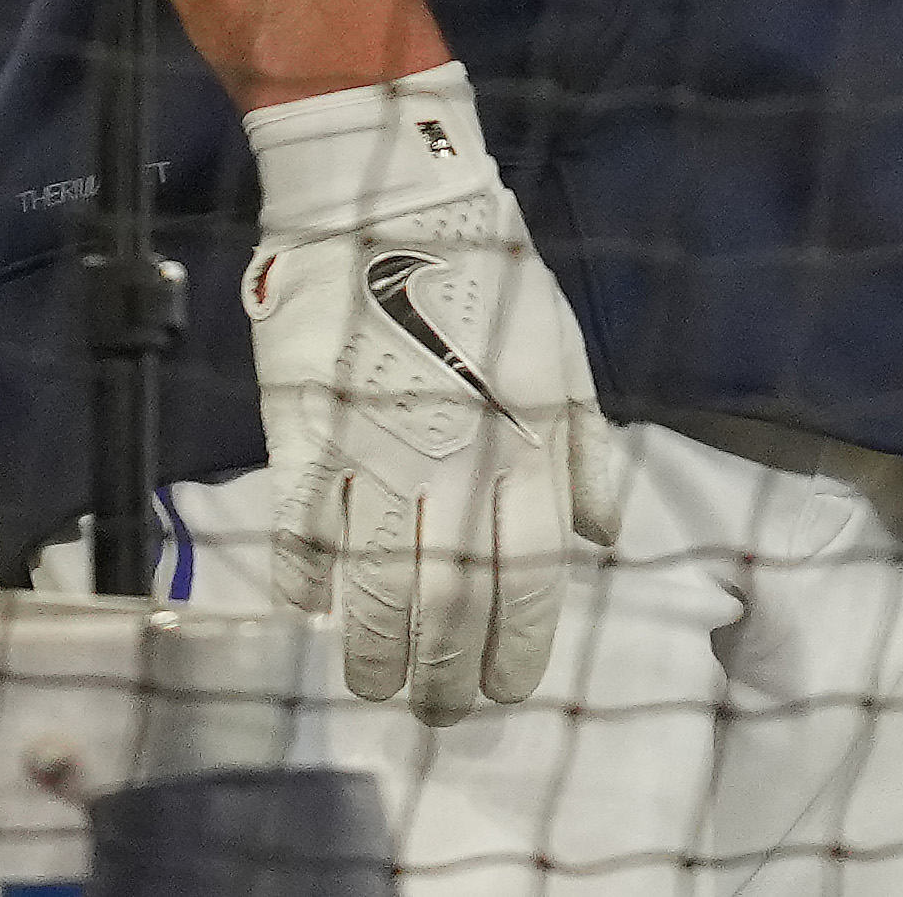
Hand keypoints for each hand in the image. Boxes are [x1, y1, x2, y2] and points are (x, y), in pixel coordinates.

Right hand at [237, 67, 626, 723]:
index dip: (518, 649)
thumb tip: (603, 540)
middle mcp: (457, 456)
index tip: (505, 689)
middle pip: (454, 602)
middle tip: (438, 711)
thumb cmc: (484, 271)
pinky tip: (309, 612)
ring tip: (373, 688)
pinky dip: (303, 584)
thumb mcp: (562, 348)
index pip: (530, 578)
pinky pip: (299, 532)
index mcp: (526, 437)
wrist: (384, 191)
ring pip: (376, 588)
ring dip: (373, 654)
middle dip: (447, 675)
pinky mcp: (304, 432)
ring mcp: (376, 448)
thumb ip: (584, 448)